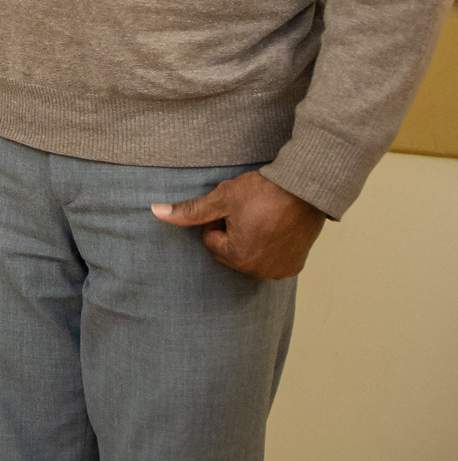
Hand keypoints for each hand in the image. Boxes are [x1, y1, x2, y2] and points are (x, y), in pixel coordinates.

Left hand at [152, 170, 325, 279]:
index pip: (211, 240)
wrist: (305, 189)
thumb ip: (189, 211)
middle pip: (229, 251)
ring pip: (248, 255)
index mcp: (238, 257)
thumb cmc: (262, 193)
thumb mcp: (221, 199)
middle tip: (247, 212)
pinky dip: (269, 246)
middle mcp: (260, 271)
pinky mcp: (295, 266)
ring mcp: (279, 270)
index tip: (233, 208)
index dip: (217, 221)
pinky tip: (275, 227)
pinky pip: (270, 259)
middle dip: (232, 233)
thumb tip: (156, 212)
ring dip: (249, 240)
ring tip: (262, 218)